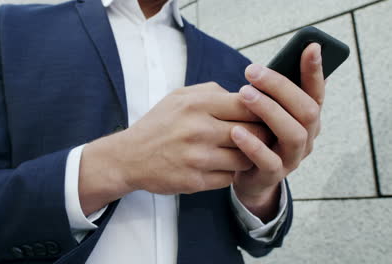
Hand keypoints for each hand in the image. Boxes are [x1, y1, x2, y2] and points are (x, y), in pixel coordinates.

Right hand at [79, 82, 272, 214]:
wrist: (129, 157)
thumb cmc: (158, 125)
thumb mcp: (179, 96)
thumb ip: (212, 91)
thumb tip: (244, 94)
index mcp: (197, 105)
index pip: (248, 104)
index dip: (261, 110)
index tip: (262, 114)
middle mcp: (199, 130)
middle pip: (253, 132)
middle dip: (261, 134)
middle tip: (260, 135)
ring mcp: (198, 158)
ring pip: (246, 158)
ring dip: (248, 156)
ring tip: (242, 151)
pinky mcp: (195, 181)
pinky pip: (229, 178)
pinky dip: (231, 172)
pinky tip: (223, 165)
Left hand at [231, 43, 324, 221]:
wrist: (248, 175)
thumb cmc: (258, 135)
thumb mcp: (267, 113)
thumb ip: (273, 94)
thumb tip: (272, 63)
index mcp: (307, 119)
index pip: (316, 92)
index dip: (315, 71)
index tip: (310, 47)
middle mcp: (306, 137)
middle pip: (306, 110)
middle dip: (280, 88)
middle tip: (252, 71)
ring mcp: (292, 158)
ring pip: (292, 134)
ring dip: (269, 111)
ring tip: (245, 94)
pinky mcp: (274, 175)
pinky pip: (269, 161)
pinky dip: (253, 145)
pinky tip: (236, 130)